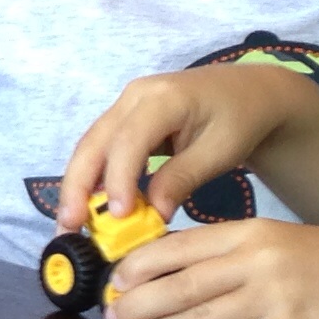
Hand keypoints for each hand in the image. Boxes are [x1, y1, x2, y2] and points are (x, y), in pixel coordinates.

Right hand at [54, 66, 318, 221]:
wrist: (249, 92)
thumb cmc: (240, 119)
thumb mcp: (221, 151)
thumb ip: (184, 179)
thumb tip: (153, 214)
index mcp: (163, 98)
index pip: (129, 140)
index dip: (118, 179)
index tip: (117, 216)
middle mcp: (135, 96)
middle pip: (94, 142)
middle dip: (78, 186)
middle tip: (69, 227)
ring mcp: (125, 105)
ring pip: (90, 146)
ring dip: (78, 186)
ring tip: (70, 225)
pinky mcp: (125, 119)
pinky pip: (101, 148)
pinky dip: (93, 178)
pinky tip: (88, 207)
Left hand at [97, 218, 318, 318]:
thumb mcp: (278, 241)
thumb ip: (232, 252)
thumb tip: (179, 271)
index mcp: (248, 232)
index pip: (180, 245)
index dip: (141, 265)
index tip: (114, 281)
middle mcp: (257, 260)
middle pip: (182, 283)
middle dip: (137, 302)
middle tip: (109, 317)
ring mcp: (277, 296)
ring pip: (202, 316)